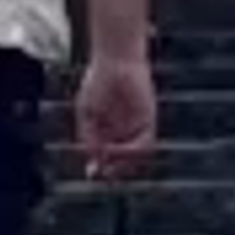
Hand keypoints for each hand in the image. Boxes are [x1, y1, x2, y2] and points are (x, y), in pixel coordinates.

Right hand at [73, 45, 155, 183]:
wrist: (115, 61)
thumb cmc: (98, 80)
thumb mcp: (86, 111)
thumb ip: (87, 135)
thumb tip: (90, 159)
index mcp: (108, 129)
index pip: (108, 156)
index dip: (101, 166)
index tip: (92, 173)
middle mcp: (124, 131)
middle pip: (123, 160)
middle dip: (114, 170)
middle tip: (103, 174)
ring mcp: (137, 127)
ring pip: (135, 157)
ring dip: (122, 163)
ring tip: (109, 162)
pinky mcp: (149, 120)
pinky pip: (145, 143)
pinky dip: (132, 151)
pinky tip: (117, 148)